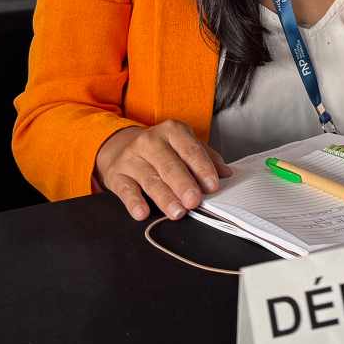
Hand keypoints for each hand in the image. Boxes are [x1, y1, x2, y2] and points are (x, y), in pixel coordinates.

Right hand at [95, 119, 231, 220]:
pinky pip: (126, 190)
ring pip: (150, 180)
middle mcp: (150, 142)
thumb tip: (226, 173)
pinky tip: (142, 212)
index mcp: (172, 131)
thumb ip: (206, 157)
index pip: (190, 149)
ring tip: (177, 212)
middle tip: (194, 201)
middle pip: (170, 166)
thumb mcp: (184, 145)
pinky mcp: (117, 175)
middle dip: (183, 185)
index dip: (202, 168)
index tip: (213, 185)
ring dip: (165, 198)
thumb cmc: (161, 149)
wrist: (120, 146)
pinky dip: (134, 202)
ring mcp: (131, 158)